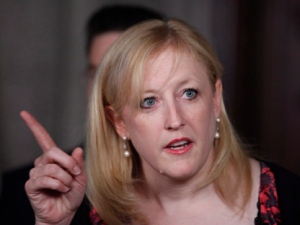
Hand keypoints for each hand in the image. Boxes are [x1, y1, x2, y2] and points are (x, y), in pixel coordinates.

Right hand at [21, 110, 86, 224]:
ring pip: (51, 168)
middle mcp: (42, 163)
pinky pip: (45, 179)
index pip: (42, 138)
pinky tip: (61, 189)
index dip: (34, 126)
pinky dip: (58, 184)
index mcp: (54, 159)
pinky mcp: (31, 185)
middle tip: (76, 173)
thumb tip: (77, 148)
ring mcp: (36, 174)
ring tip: (67, 186)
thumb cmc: (72, 194)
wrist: (65, 213)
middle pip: (52, 151)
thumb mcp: (81, 177)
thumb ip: (78, 163)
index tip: (24, 113)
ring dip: (65, 178)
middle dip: (67, 162)